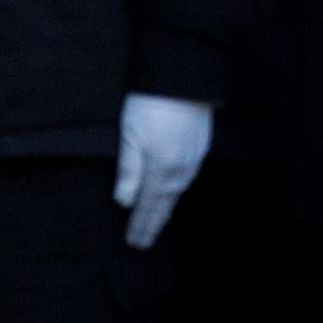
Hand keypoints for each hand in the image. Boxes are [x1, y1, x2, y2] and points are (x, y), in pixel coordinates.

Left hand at [115, 94, 213, 249]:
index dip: (139, 226)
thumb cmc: (150, 104)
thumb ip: (128, 171)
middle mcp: (179, 172)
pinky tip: (174, 194)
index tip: (133, 242)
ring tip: (157, 224)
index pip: (146, 207)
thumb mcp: (129, 136)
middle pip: (163, 206)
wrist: (183, 79)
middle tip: (143, 243)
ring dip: (165, 212)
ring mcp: (192, 161)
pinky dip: (176, 194)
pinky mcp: (199, 149)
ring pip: (176, 195)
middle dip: (152, 225)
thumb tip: (123, 202)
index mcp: (159, 171)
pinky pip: (186, 181)